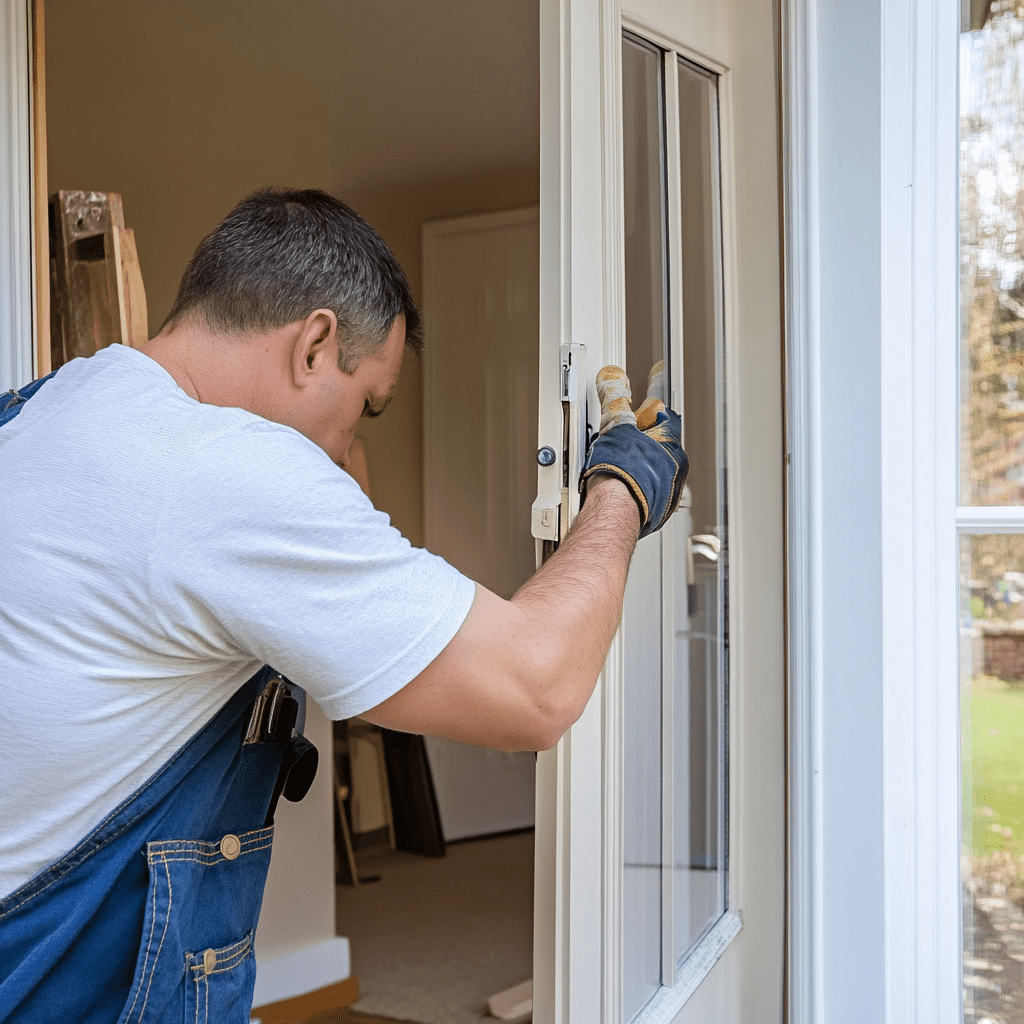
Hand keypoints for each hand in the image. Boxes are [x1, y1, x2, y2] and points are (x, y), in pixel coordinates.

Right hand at [580, 361, 687, 537]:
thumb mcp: (615, 428)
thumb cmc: (623, 474)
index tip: (657, 378)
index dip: (655, 394)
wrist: (617, 512)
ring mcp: (666, 490)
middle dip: (644, 432)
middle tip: (626, 426)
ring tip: (618, 460)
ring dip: (640, 460)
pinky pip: (648, 489)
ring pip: (654, 466)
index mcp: (670, 444)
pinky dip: (636, 482)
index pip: (663, 411)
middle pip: (659, 440)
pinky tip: (620, 483)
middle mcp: (674, 468)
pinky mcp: (654, 509)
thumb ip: (614, 400)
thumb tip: (612, 380)